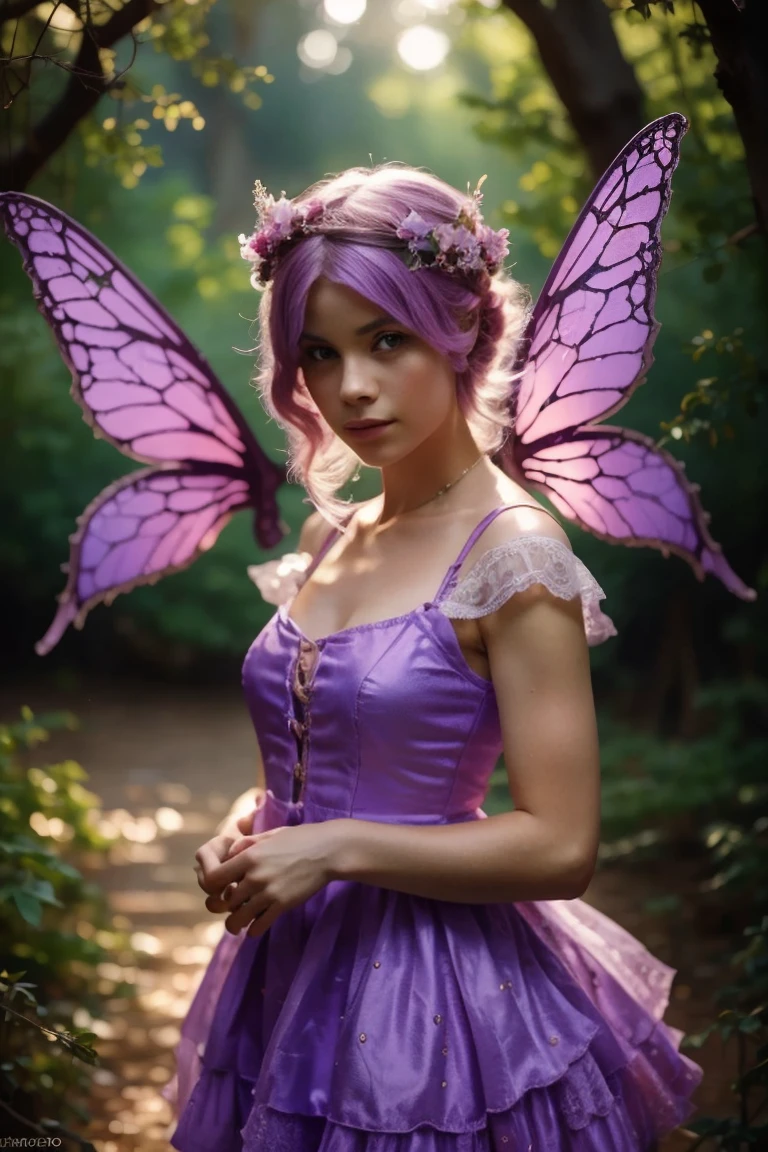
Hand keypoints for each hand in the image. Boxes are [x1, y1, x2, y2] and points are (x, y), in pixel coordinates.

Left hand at [194, 818, 344, 937]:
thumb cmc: (300, 839)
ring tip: (238, 922)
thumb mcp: (270, 835)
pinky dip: (253, 929)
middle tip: (232, 905)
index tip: (219, 888)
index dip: (211, 886)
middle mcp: (255, 876)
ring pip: (238, 919)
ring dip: (236, 922)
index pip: (214, 878)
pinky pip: (259, 926)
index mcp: (249, 856)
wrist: (328, 850)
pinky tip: (255, 926)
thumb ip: (248, 844)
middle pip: (226, 901)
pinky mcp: (283, 905)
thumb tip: (230, 853)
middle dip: (226, 905)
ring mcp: (269, 892)